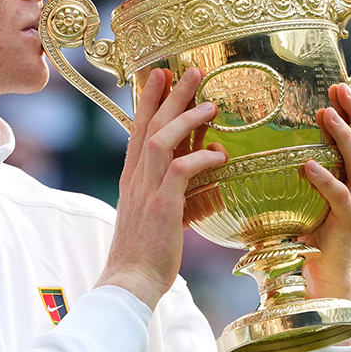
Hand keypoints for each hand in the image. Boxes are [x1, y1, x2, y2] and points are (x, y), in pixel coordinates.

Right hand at [95, 67, 226, 309]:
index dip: (149, 100)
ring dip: (186, 118)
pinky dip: (201, 158)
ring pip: (162, 140)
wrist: (130, 280)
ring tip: (211, 104)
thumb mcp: (162, 212)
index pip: (139, 128)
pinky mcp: (161, 206)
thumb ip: (181, 189)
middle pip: (150, 124)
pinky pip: (180, 171)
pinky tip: (220, 154)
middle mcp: (136, 177)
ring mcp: (146, 189)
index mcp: (133, 177)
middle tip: (189, 70)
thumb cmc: (148, 252)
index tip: (161, 75)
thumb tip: (209, 171)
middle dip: (170, 95)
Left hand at [299, 60, 350, 301]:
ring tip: (325, 113)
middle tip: (339, 85)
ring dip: (343, 134)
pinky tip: (308, 164)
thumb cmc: (312, 227)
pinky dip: (325, 178)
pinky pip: (339, 196)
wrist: (325, 276)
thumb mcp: (310, 187)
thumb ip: (305, 158)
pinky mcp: (349, 222)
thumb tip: (275, 129)